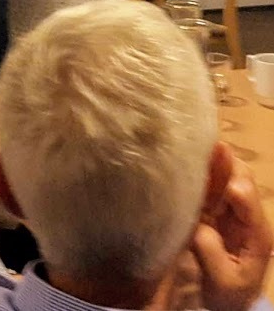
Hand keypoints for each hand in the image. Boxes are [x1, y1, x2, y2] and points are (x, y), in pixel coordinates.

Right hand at [192, 153, 272, 310]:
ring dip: (211, 162)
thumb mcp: (222, 281)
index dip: (230, 185)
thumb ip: (210, 250)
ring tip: (192, 149)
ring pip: (226, 175)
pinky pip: (210, 185)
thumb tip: (192, 223)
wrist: (227, 306)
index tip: (208, 176)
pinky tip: (186, 163)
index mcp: (256, 231)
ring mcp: (231, 211)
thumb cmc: (228, 296)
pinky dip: (200, 172)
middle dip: (223, 161)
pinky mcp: (215, 211)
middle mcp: (247, 214)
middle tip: (199, 148)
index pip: (246, 197)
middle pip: (241, 176)